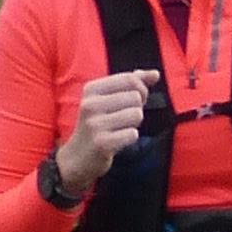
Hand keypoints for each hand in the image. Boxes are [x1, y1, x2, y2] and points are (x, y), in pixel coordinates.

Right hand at [61, 68, 162, 183]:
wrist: (76, 158)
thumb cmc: (97, 124)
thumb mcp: (108, 99)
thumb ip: (132, 84)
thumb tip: (155, 74)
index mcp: (91, 89)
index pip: (130, 79)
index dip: (141, 89)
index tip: (136, 100)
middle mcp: (91, 104)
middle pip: (136, 97)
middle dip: (137, 108)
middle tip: (124, 118)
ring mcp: (95, 124)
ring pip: (137, 114)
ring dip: (134, 123)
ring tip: (120, 129)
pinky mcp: (102, 143)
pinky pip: (132, 134)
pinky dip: (130, 137)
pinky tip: (118, 140)